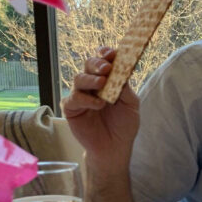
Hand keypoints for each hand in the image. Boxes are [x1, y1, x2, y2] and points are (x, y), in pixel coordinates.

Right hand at [63, 47, 139, 164]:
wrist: (115, 148)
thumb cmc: (123, 125)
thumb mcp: (131, 105)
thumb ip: (125, 87)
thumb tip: (120, 70)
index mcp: (108, 79)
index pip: (104, 60)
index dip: (106, 54)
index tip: (113, 54)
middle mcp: (92, 84)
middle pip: (89, 65)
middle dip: (97, 64)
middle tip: (106, 68)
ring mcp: (80, 95)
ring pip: (79, 78)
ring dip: (91, 79)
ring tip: (102, 84)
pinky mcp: (71, 109)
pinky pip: (73, 98)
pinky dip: (86, 99)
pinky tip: (98, 104)